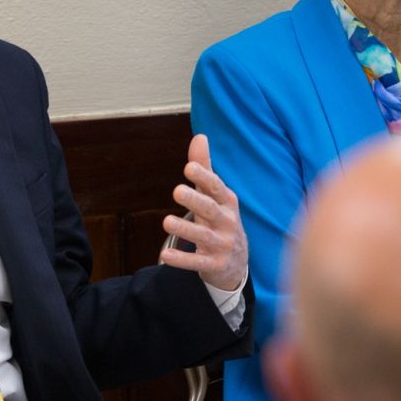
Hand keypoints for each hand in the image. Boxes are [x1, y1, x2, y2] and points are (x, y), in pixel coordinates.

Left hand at [160, 134, 248, 293]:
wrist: (236, 263)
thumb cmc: (220, 221)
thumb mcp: (214, 196)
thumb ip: (205, 169)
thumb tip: (199, 136)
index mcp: (227, 203)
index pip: (216, 188)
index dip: (204, 178)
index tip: (189, 167)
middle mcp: (227, 222)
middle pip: (210, 210)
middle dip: (195, 200)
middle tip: (176, 190)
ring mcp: (222, 244)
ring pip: (203, 236)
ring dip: (185, 229)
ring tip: (166, 221)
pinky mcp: (215, 264)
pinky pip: (197, 262)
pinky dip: (182, 259)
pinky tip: (164, 255)